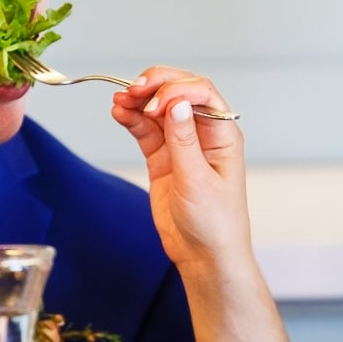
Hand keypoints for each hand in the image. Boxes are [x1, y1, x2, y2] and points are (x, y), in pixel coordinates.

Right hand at [111, 67, 251, 273]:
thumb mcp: (198, 180)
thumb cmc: (214, 223)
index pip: (202, 94)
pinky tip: (119, 113)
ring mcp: (181, 145)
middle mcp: (203, 134)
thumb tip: (176, 104)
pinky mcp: (162, 158)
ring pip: (158, 110)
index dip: (176, 90)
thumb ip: (184, 141)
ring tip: (119, 100)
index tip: (156, 105)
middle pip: (178, 93)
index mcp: (223, 134)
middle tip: (133, 90)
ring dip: (138, 101)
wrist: (203, 255)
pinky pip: (145, 131)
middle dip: (156, 86)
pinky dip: (131, 119)